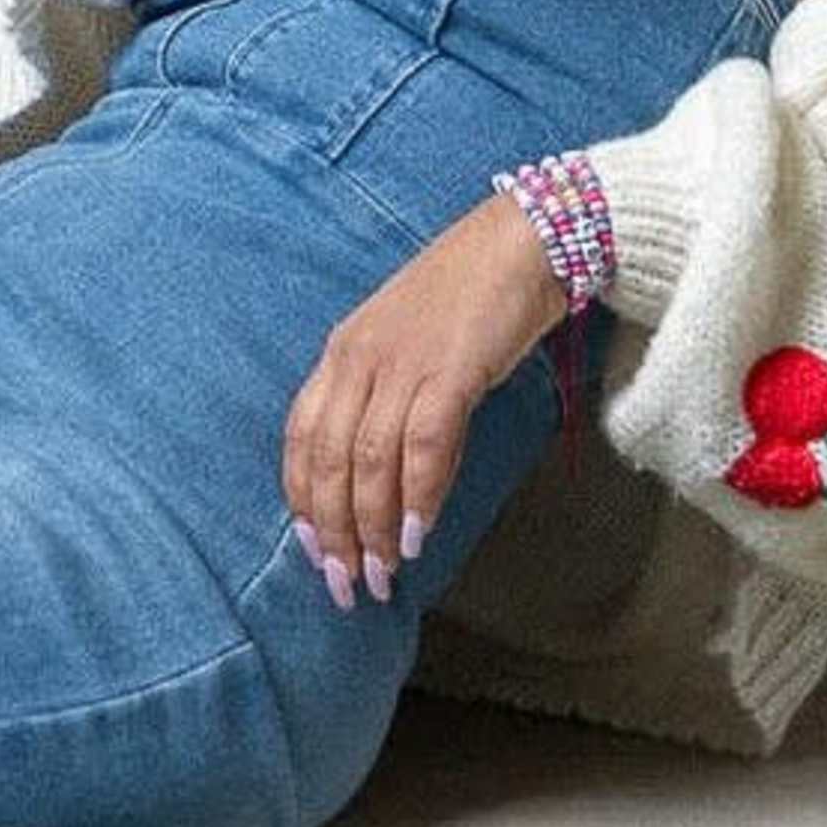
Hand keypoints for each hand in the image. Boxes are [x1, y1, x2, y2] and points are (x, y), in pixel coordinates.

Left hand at [280, 190, 571, 607]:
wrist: (525, 241)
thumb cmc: (470, 299)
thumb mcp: (411, 349)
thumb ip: (392, 405)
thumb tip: (396, 484)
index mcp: (342, 353)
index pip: (301, 438)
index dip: (304, 500)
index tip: (315, 550)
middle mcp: (359, 358)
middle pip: (328, 460)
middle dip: (334, 532)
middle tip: (346, 585)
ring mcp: (403, 362)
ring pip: (368, 461)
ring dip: (374, 527)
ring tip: (383, 574)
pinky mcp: (451, 368)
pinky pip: (423, 444)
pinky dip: (419, 495)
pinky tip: (419, 534)